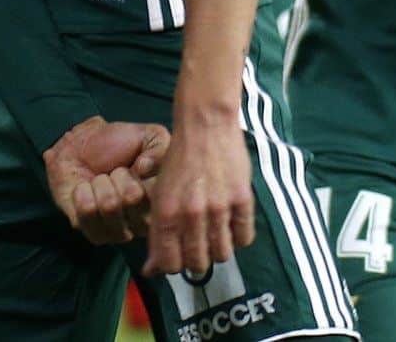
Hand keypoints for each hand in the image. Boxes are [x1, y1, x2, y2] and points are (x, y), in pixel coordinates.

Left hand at [44, 116, 169, 244]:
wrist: (80, 148)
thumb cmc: (117, 144)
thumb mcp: (149, 136)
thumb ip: (161, 147)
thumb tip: (146, 168)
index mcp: (164, 201)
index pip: (162, 195)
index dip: (144, 174)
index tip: (138, 164)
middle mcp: (146, 222)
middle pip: (133, 198)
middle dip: (120, 175)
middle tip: (116, 172)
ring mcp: (121, 232)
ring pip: (109, 205)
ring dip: (100, 182)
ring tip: (100, 180)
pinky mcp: (95, 234)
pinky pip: (87, 210)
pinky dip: (82, 191)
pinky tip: (85, 189)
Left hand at [142, 115, 253, 277]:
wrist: (205, 126)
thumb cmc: (179, 158)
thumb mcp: (160, 192)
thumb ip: (157, 233)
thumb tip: (151, 270)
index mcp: (165, 211)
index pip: (169, 263)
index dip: (172, 267)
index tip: (176, 261)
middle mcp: (191, 214)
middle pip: (197, 264)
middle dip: (195, 262)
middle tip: (196, 249)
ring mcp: (218, 208)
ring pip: (222, 254)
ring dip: (217, 251)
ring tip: (214, 236)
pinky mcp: (241, 200)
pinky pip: (244, 238)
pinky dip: (238, 238)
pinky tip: (231, 225)